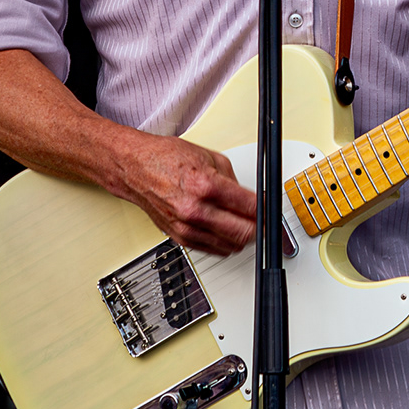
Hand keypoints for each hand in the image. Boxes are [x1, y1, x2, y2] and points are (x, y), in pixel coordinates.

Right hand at [106, 130, 258, 255]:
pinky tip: (228, 233)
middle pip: (243, 233)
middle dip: (259, 228)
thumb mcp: (210, 158)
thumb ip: (233, 180)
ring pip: (230, 246)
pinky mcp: (179, 238)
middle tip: (265, 222)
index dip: (267, 210)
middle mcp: (196, 210)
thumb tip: (250, 198)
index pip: (250, 207)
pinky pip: (212, 250)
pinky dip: (225, 243)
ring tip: (247, 226)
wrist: (135, 169)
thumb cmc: (167, 160)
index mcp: (206, 186)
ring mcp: (186, 227)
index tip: (272, 210)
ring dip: (243, 238)